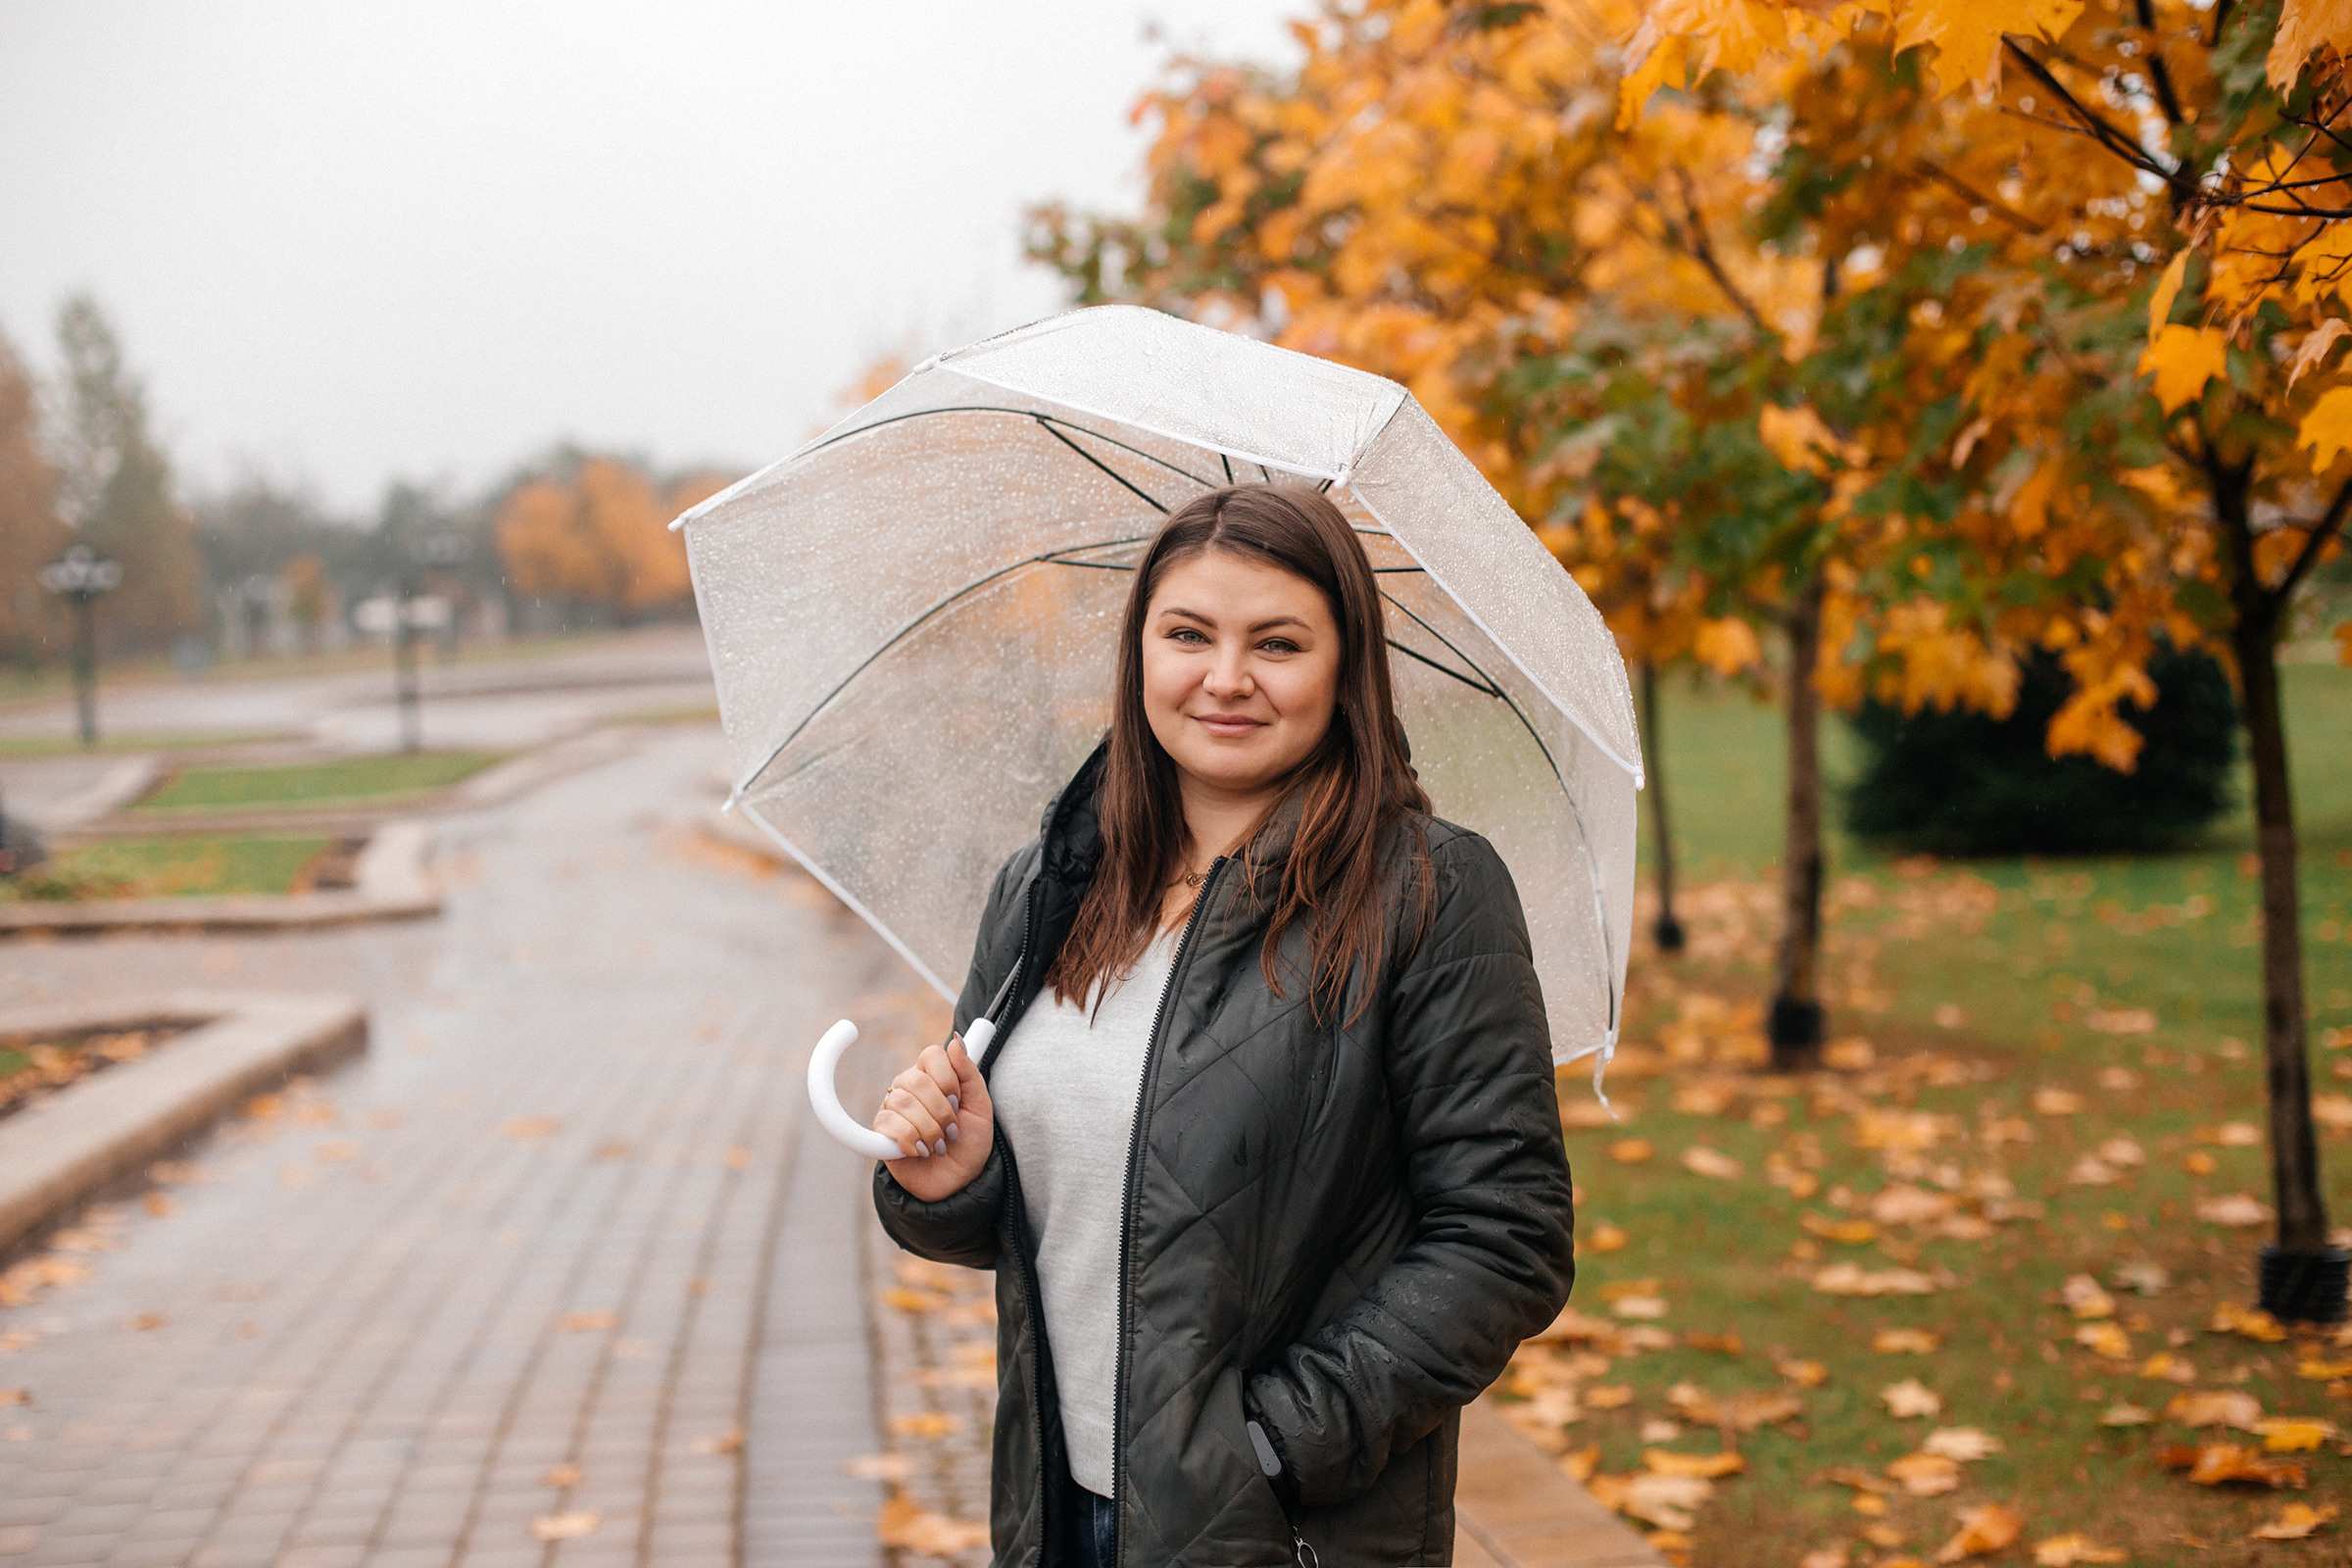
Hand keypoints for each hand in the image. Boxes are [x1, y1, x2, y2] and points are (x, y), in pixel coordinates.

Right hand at [876, 1034, 993, 1201]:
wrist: (957, 1182)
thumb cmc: (969, 1143)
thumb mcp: (980, 1107)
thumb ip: (969, 1073)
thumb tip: (955, 1040)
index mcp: (933, 1076)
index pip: (932, 1055)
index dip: (947, 1079)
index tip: (958, 1101)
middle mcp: (909, 1087)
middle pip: (917, 1080)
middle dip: (941, 1111)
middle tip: (951, 1131)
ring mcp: (892, 1108)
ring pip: (903, 1103)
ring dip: (929, 1129)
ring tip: (938, 1145)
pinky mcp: (880, 1131)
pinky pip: (889, 1124)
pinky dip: (911, 1141)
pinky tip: (921, 1151)